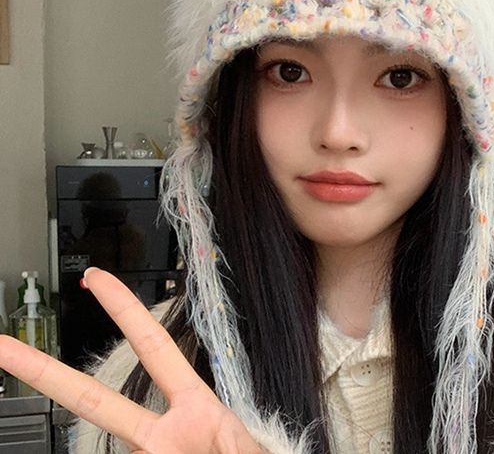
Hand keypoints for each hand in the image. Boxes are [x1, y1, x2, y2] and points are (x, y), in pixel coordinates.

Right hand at [0, 268, 262, 453]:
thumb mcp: (249, 448)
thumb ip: (236, 443)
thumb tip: (222, 443)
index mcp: (194, 408)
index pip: (154, 346)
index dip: (125, 310)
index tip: (97, 278)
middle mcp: (162, 436)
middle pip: (95, 402)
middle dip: (47, 373)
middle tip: (3, 345)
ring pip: (99, 442)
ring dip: (92, 443)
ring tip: (141, 427)